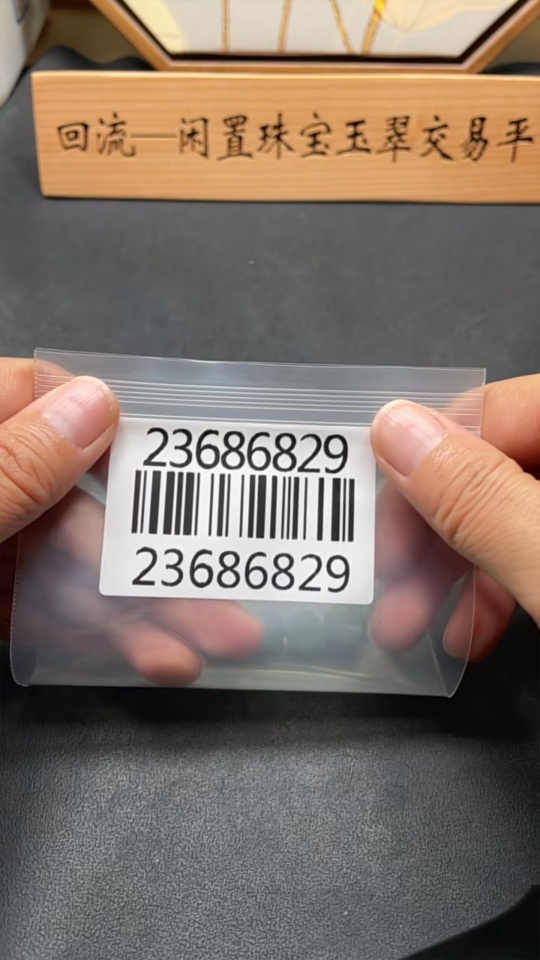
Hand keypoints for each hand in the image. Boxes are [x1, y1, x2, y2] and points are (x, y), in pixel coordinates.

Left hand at [1, 359, 262, 684]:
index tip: (186, 460)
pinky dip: (77, 632)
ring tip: (193, 653)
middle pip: (74, 503)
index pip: (43, 395)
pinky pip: (33, 606)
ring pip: (61, 567)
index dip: (115, 420)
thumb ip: (15, 464)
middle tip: (224, 609)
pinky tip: (132, 656)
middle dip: (150, 559)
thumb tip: (98, 402)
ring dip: (127, 611)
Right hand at [371, 375, 539, 659]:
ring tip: (411, 633)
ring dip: (455, 573)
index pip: (491, 412)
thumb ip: (480, 499)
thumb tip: (392, 426)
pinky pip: (538, 544)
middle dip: (433, 539)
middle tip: (391, 602)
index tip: (382, 546)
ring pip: (513, 512)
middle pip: (495, 467)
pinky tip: (475, 632)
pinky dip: (504, 586)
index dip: (421, 474)